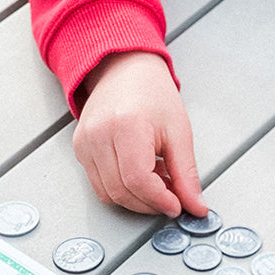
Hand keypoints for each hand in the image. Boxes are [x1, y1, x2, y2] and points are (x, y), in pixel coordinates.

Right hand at [72, 51, 206, 217]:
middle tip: (172, 195)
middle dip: (149, 202)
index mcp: (126, 125)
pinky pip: (98, 184)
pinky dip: (121, 188)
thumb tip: (195, 206)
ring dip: (135, 197)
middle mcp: (99, 134)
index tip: (176, 205)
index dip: (159, 200)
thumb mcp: (179, 130)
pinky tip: (139, 173)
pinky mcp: (79, 149)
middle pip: (121, 191)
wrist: (126, 69)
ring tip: (156, 178)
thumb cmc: (152, 92)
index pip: (138, 180)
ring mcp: (85, 142)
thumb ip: (187, 173)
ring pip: (107, 193)